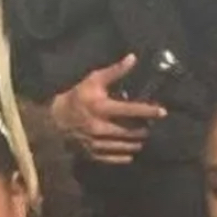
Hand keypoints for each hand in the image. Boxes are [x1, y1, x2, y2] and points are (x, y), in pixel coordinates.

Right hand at [50, 55, 165, 164]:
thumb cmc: (77, 96)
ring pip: (125, 146)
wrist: (54, 120)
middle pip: (131, 132)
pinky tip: (131, 151)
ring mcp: (96, 143)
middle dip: (145, 129)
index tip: (163, 111)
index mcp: (101, 108)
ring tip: (144, 136)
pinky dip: (125, 156)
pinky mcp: (92, 154)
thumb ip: (115, 71)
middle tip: (153, 125)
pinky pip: (114, 158)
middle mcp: (99, 127)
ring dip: (137, 142)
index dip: (148, 111)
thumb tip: (133, 58)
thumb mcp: (94, 80)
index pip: (130, 110)